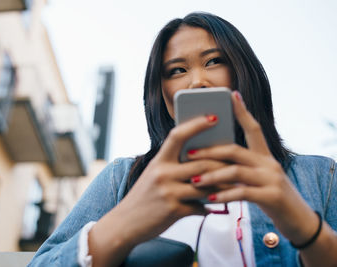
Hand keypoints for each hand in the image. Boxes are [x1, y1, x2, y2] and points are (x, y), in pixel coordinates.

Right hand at [89, 115, 227, 266]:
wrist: (125, 223)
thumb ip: (172, 166)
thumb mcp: (153, 175)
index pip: (178, 135)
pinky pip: (200, 207)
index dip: (196, 124)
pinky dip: (209, 207)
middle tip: (238, 163)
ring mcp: (168, 192)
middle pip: (201, 161)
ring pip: (206, 185)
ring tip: (235, 187)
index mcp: (159, 160)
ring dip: (223, 187)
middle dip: (223, 164)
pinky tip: (214, 208)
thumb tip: (200, 159)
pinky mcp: (173, 210)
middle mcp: (162, 173)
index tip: (214, 117)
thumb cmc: (143, 197)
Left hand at [188, 91, 318, 245]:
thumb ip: (239, 167)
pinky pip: (242, 193)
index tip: (231, 94)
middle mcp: (269, 163)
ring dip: (212, 175)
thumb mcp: (257, 177)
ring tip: (194, 181)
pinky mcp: (272, 196)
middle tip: (188, 154)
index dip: (242, 111)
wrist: (297, 219)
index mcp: (265, 155)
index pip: (254, 128)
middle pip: (235, 150)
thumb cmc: (270, 195)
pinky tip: (209, 199)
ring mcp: (272, 179)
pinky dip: (223, 195)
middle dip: (209, 151)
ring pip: (236, 171)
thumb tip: (208, 161)